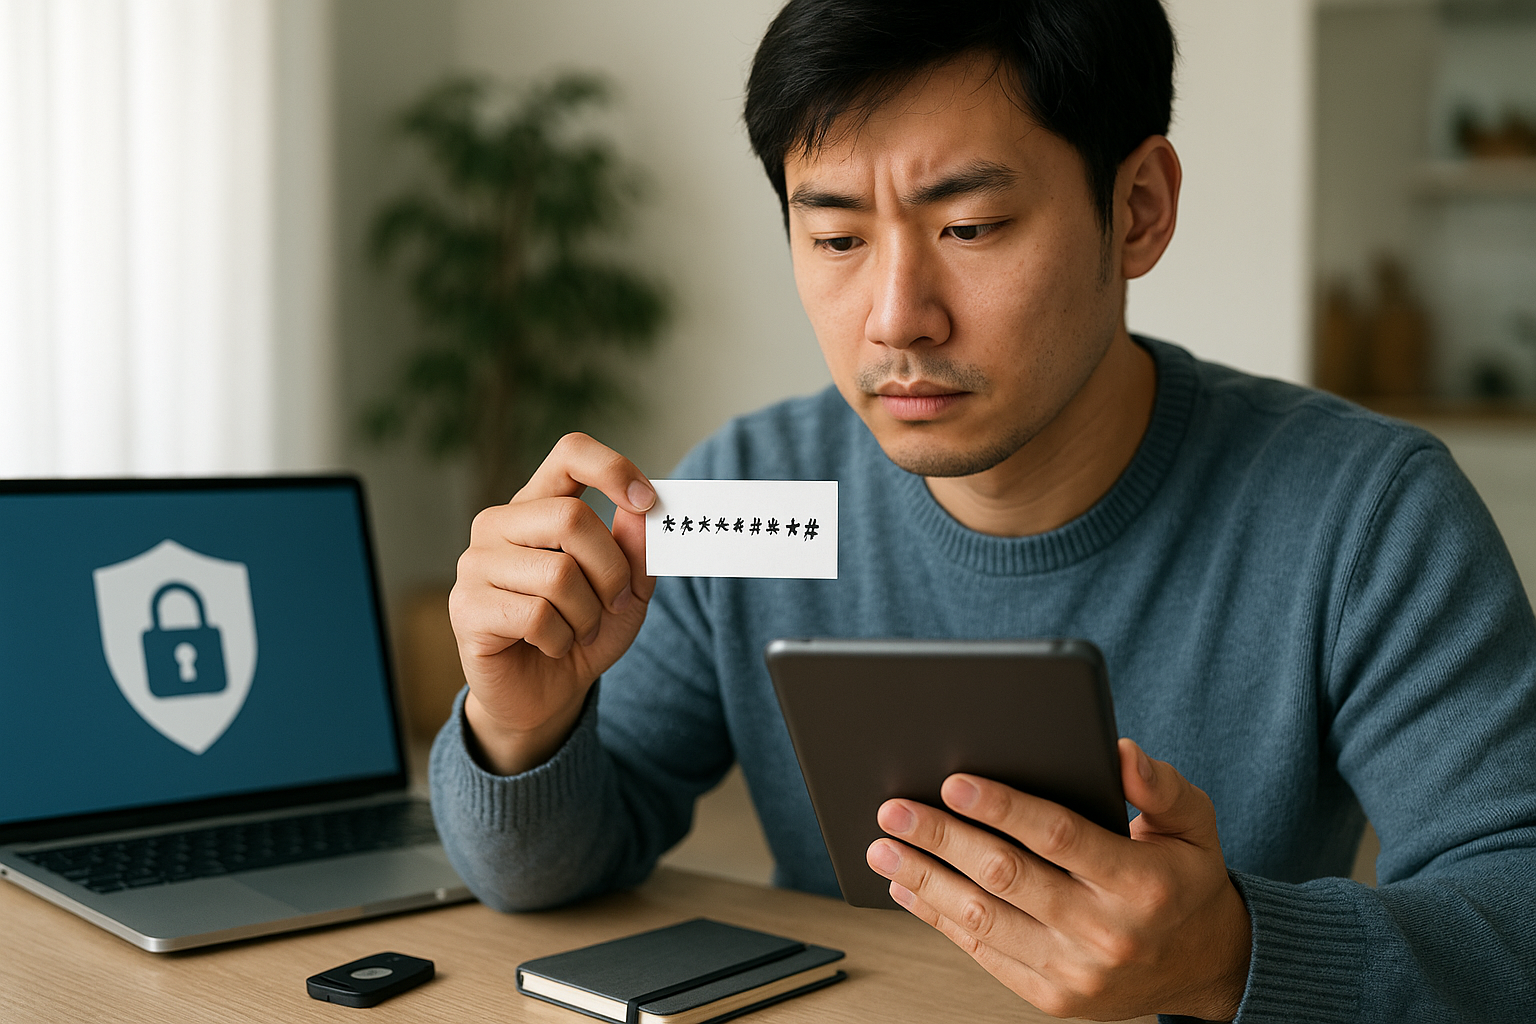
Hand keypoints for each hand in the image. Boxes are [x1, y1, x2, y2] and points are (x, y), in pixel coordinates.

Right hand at [450, 433, 656, 774]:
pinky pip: (537, 616)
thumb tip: (643, 508)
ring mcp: (475, 564)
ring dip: (588, 614)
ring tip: (579, 631)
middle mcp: (499, 524)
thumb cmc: (584, 631)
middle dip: (611, 570)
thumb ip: (636, 548)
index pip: (569, 454)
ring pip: (559, 574)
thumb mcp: (627, 590)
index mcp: (538, 505)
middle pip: (572, 518)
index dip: (613, 468)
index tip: (648, 500)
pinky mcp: (467, 608)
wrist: (545, 695)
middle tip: (615, 603)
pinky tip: (552, 646)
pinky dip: (562, 639)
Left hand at [865, 739, 1250, 1020]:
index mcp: (1142, 882)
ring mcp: (1075, 972)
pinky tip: (908, 887)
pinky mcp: (1051, 998)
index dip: (1002, 807)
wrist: (1205, 965)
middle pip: (1006, 877)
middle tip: (894, 810)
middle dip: (942, 839)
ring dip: (924, 880)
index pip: (1059, 836)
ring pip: (983, 919)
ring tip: (883, 848)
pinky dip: (938, 918)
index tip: (953, 781)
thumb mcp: (1194, 823)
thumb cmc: (1185, 879)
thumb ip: (1160, 785)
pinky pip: (983, 952)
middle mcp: (1106, 932)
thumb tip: (1121, 752)